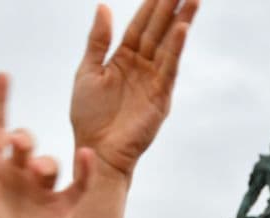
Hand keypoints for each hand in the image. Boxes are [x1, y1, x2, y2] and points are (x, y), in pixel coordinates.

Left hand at [0, 73, 91, 217]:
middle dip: (22, 138)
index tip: (3, 75)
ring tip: (36, 173)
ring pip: (49, 163)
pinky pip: (79, 186)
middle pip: (25, 142)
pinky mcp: (61, 208)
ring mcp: (41, 190)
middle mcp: (19, 175)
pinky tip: (88, 157)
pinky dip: (85, 172)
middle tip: (17, 145)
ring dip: (43, 163)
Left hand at [70, 0, 198, 176]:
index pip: (140, 25)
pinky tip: (182, 30)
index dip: (152, 4)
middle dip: (171, 6)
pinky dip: (176, 48)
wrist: (95, 150)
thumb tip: (104, 8)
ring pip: (168, 45)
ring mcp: (153, 82)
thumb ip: (98, 40)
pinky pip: (169, 68)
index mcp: (123, 59)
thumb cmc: (89, 117)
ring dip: (181, 21)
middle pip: (159, 30)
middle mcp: (142, 67)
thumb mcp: (87, 71)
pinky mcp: (160, 98)